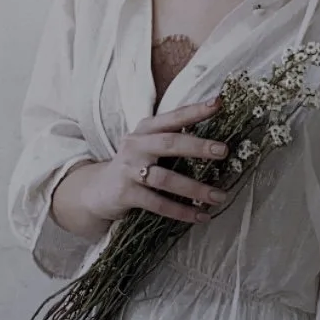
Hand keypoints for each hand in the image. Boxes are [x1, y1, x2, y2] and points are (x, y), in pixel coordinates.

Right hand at [84, 98, 231, 227]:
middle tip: (223, 151)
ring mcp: (129, 169)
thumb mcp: (148, 146)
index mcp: (145, 130)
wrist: (96, 191)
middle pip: (169, 143)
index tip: (218, 103)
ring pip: (166, 178)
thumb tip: (215, 142)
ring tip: (219, 196)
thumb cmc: (133, 166)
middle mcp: (136, 145)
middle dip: (198, 146)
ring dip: (195, 189)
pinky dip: (181, 211)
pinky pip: (157, 203)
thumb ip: (172, 140)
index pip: (172, 117)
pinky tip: (200, 216)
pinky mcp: (125, 193)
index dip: (194, 110)